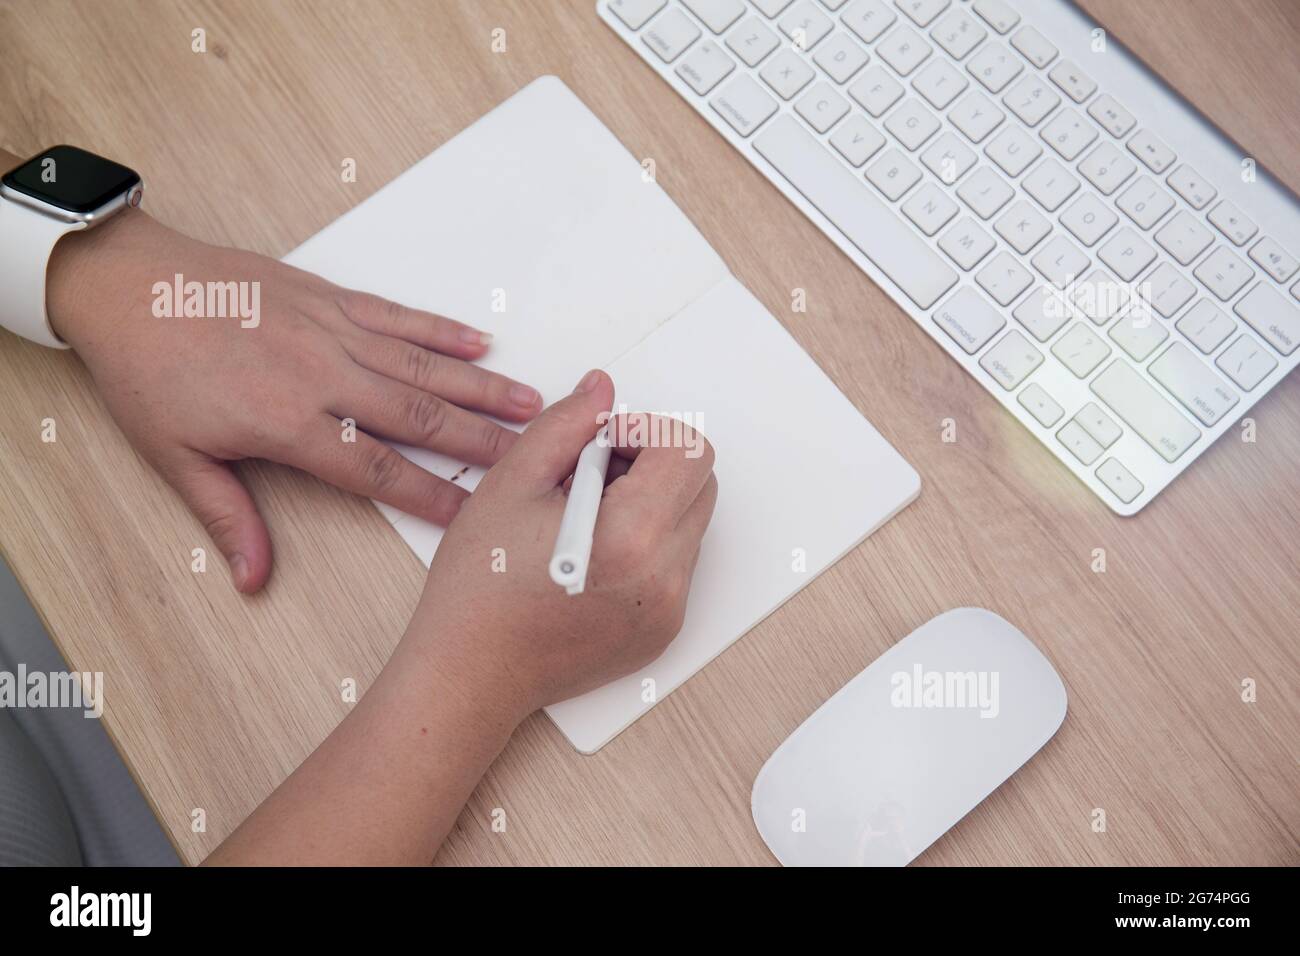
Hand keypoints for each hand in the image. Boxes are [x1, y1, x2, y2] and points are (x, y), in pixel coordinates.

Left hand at [45, 209, 541, 591]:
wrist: (125, 285)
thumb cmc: (146, 372)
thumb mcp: (176, 457)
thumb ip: (228, 517)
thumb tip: (253, 577)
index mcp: (289, 422)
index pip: (378, 470)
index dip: (433, 496)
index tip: (476, 517)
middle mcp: (323, 375)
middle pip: (421, 416)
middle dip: (484, 441)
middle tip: (535, 456)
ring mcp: (331, 330)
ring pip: (423, 365)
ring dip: (481, 386)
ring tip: (531, 403)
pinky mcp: (327, 296)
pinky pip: (398, 316)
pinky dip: (441, 330)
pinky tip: (479, 341)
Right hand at [398, 369, 717, 721]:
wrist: (471, 674)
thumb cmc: (480, 589)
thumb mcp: (512, 484)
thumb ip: (566, 425)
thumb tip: (602, 390)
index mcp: (633, 537)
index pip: (689, 451)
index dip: (645, 431)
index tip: (601, 443)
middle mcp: (665, 578)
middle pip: (701, 483)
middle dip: (652, 463)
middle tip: (590, 475)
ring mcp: (669, 609)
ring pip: (690, 523)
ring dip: (650, 503)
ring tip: (584, 517)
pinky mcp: (663, 630)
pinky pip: (676, 564)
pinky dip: (646, 544)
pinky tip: (590, 554)